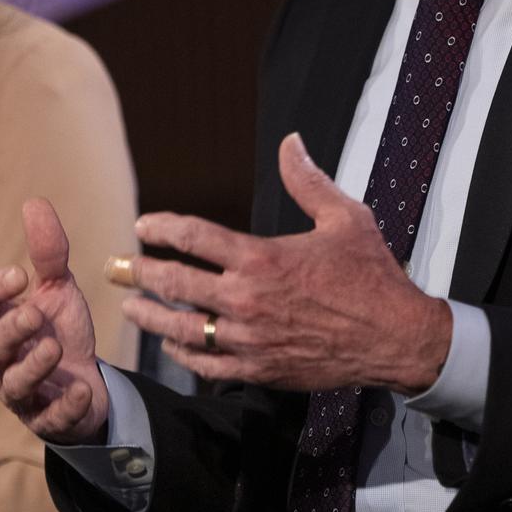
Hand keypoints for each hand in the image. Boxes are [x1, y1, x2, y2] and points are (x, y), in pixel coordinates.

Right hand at [0, 197, 108, 443]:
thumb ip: (48, 252)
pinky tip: (83, 389)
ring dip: (34, 366)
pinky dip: (64, 405)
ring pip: (14, 384)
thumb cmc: (60, 329)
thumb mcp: (57, 288)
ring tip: (54, 348)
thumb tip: (34, 201)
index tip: (20, 276)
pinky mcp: (46, 419)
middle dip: (11, 330)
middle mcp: (2, 358)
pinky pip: (49, 418)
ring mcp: (22, 392)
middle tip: (35, 315)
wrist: (87, 381)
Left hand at [111, 132, 452, 392]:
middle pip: (174, 283)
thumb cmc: (371, 275)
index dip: (162, 228)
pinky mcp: (259, 369)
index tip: (144, 226)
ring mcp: (249, 339)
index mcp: (262, 257)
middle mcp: (247, 299)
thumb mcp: (345, 217)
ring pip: (182, 328)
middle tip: (117, 267)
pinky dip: (184, 353)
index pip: (193, 237)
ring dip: (150, 316)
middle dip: (139, 272)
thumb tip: (291, 142)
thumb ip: (308, 180)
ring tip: (130, 307)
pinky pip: (207, 364)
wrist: (395, 337)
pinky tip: (174, 344)